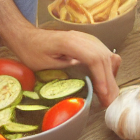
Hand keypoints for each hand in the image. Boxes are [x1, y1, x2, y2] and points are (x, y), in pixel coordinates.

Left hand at [4, 25, 120, 105]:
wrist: (29, 37)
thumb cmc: (32, 51)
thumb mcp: (43, 64)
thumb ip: (64, 69)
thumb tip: (85, 80)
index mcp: (70, 42)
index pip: (94, 58)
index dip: (101, 76)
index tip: (103, 93)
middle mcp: (83, 38)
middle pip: (105, 59)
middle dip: (109, 81)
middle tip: (108, 101)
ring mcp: (88, 39)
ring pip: (108, 57)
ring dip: (111, 76)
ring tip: (108, 95)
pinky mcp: (90, 43)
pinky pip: (105, 55)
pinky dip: (108, 69)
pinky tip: (104, 81)